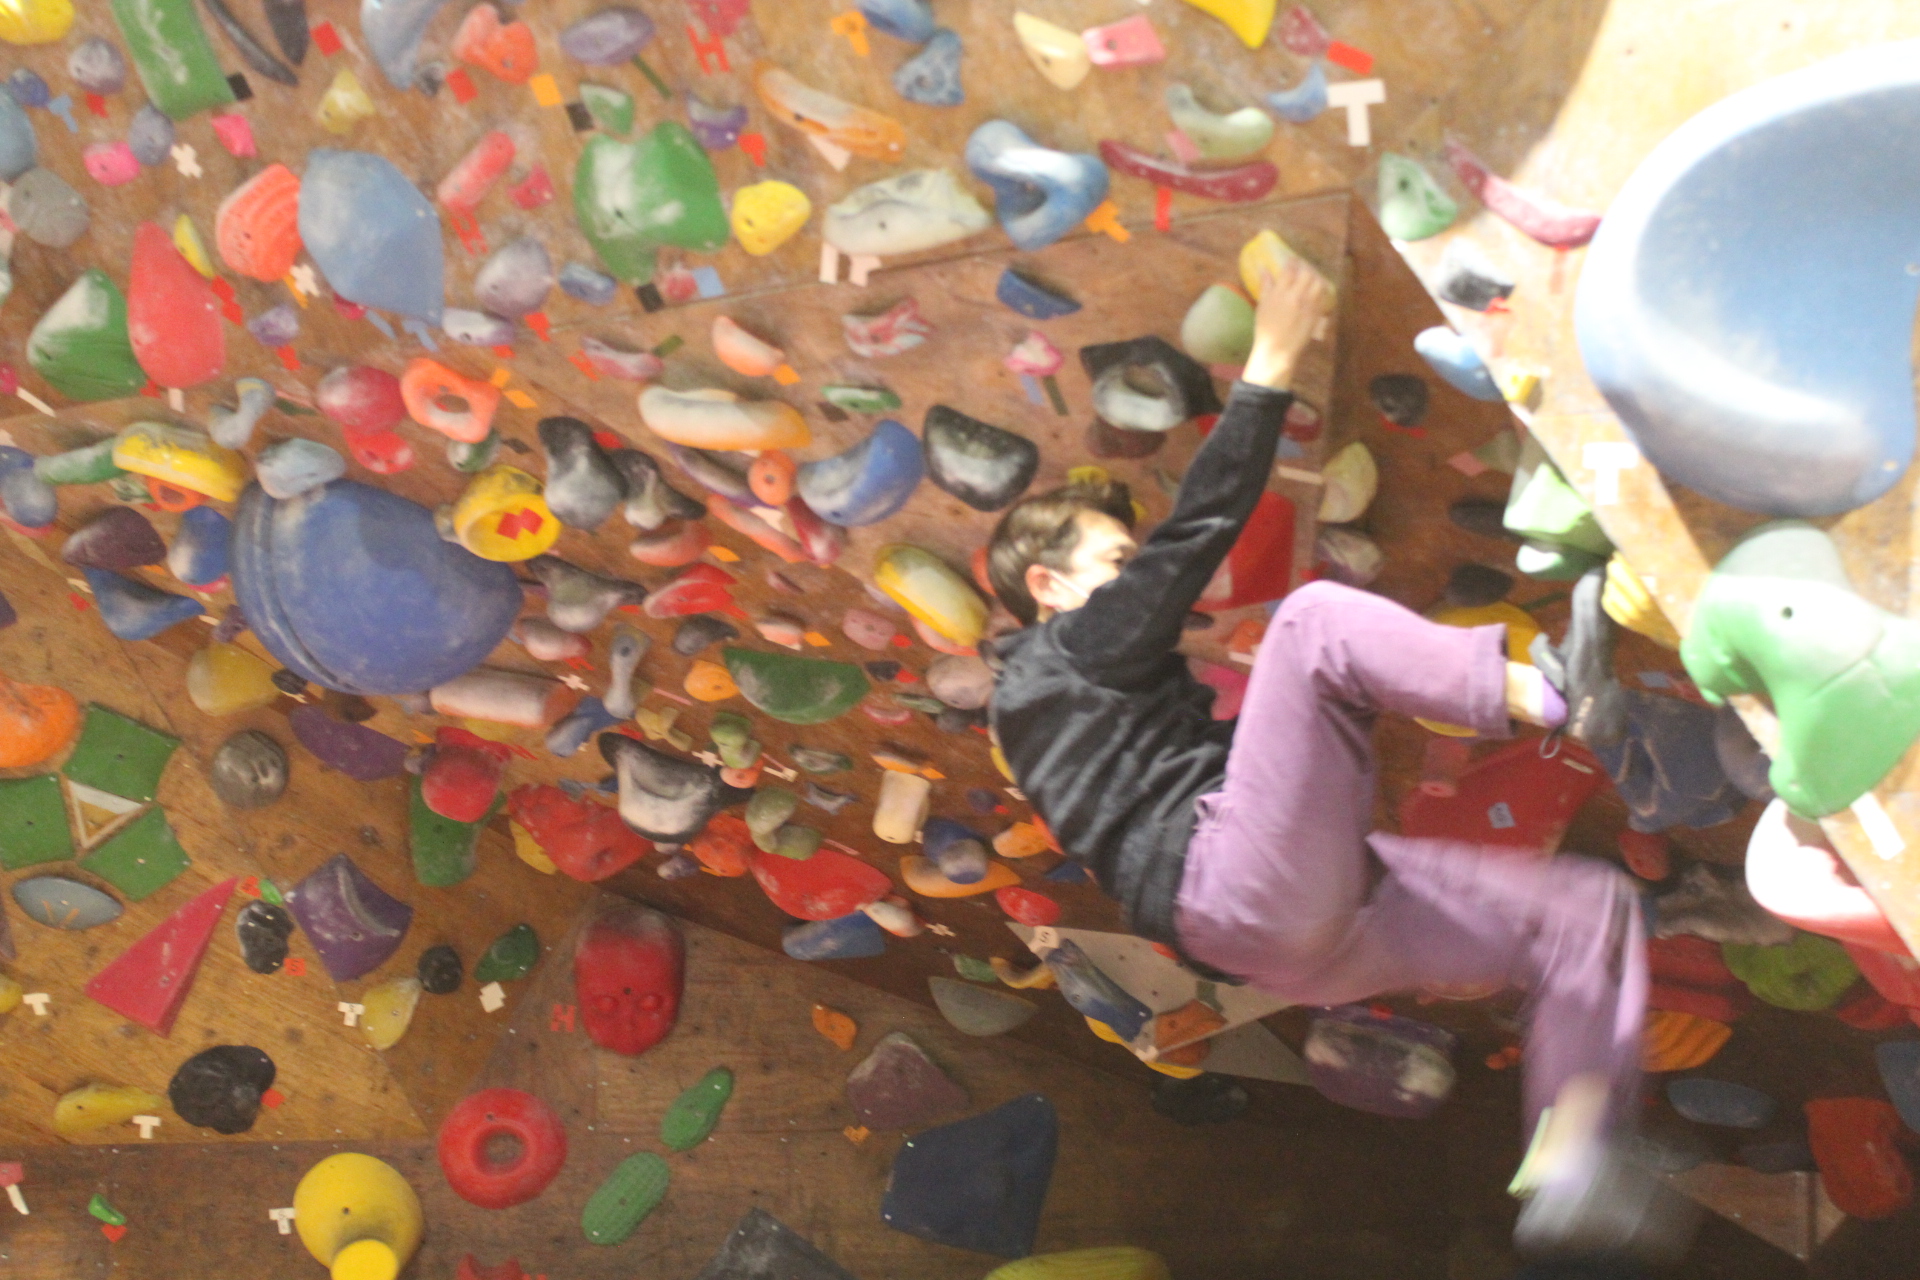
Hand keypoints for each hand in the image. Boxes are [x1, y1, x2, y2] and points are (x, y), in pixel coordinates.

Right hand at [1243, 255, 1333, 390]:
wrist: (1278, 350)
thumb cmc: (1266, 329)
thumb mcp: (1262, 305)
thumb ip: (1266, 285)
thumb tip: (1263, 268)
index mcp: (1280, 294)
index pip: (1290, 270)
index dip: (1292, 261)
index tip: (1292, 259)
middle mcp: (1296, 297)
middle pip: (1307, 273)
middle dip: (1306, 267)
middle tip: (1303, 266)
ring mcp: (1308, 305)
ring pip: (1318, 283)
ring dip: (1316, 276)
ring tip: (1312, 276)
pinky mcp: (1316, 314)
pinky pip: (1323, 296)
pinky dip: (1321, 289)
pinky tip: (1317, 289)